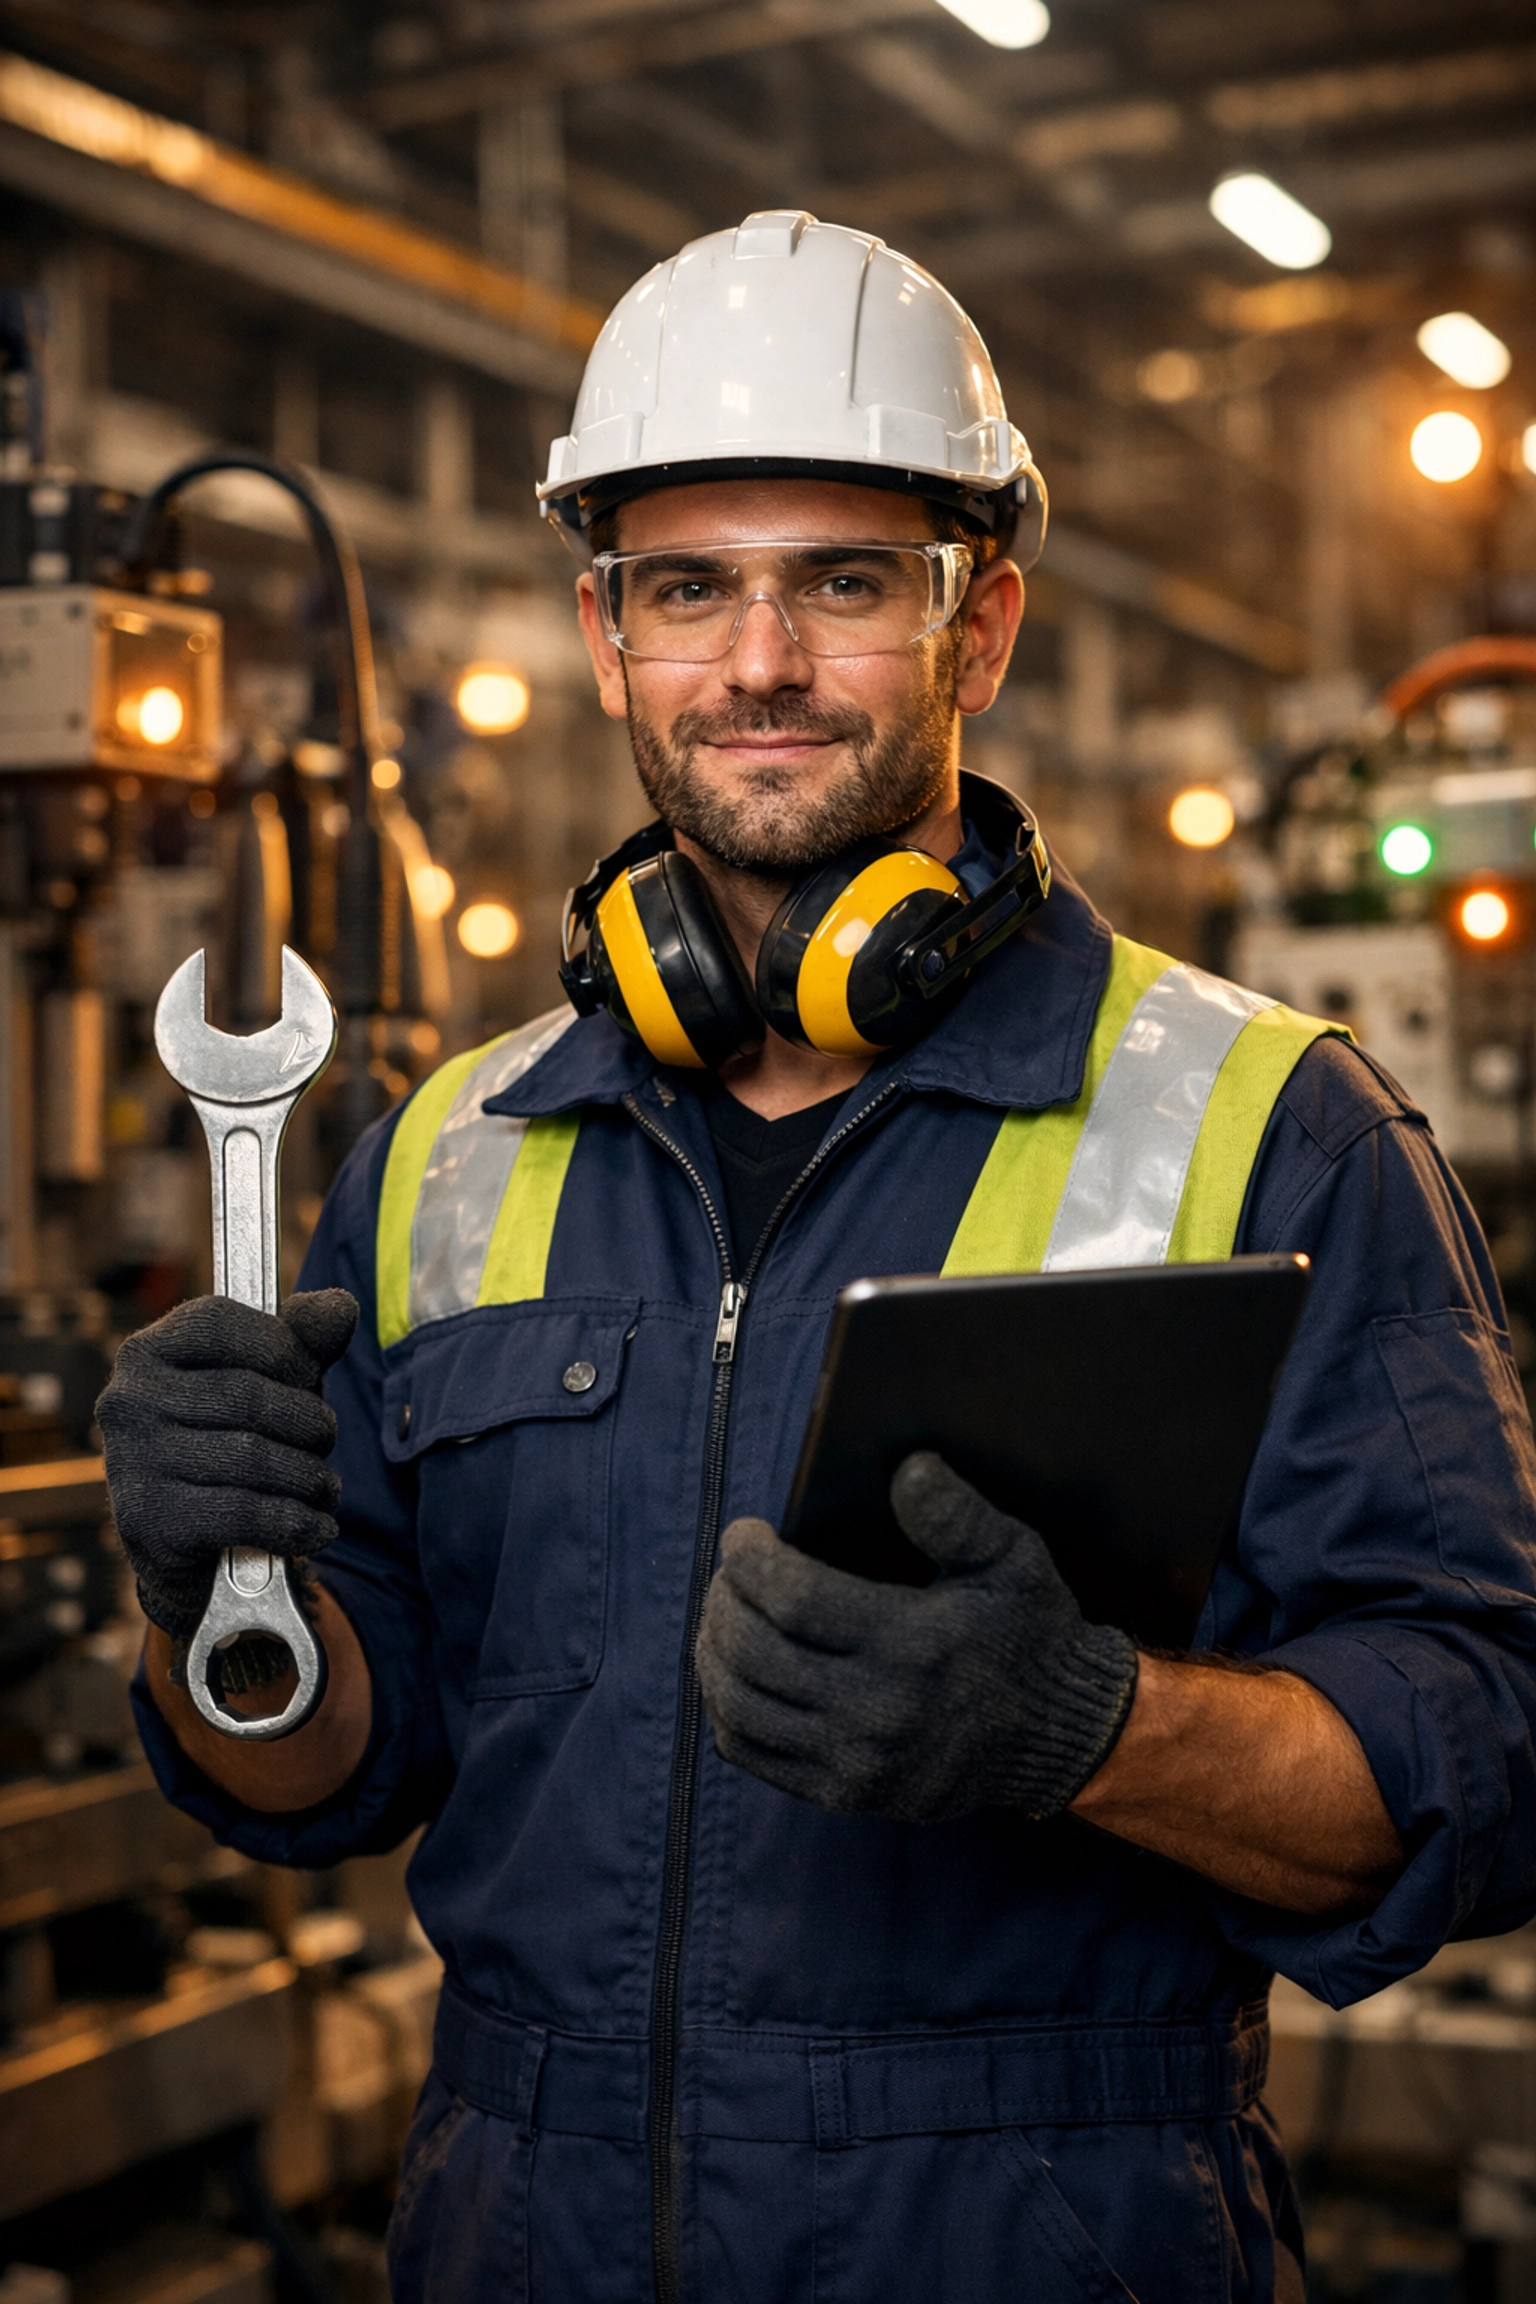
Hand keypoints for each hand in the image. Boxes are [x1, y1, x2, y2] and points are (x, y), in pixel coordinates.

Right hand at [97, 1290, 358, 1638]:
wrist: (181, 1540)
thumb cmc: (228, 1438)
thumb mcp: (266, 1378)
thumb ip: (304, 1338)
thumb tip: (341, 1307)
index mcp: (146, 1351)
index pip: (219, 1323)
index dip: (282, 1346)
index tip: (311, 1375)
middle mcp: (128, 1401)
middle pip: (248, 1396)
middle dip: (310, 1422)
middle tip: (324, 1441)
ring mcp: (131, 1462)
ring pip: (254, 1459)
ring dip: (310, 1478)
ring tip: (325, 1487)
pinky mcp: (148, 1522)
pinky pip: (246, 1514)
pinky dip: (298, 1523)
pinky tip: (318, 1527)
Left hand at [696, 1452, 1137, 1822]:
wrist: (1059, 1734)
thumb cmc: (1029, 1633)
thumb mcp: (1011, 1559)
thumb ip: (956, 1515)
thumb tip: (908, 1468)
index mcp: (913, 1646)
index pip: (794, 1600)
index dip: (750, 1560)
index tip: (743, 1534)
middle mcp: (879, 1711)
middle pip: (754, 1653)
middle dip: (723, 1600)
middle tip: (728, 1571)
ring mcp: (859, 1762)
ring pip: (741, 1706)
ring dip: (713, 1653)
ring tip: (723, 1615)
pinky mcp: (849, 1794)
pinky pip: (755, 1753)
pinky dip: (728, 1709)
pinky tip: (736, 1674)